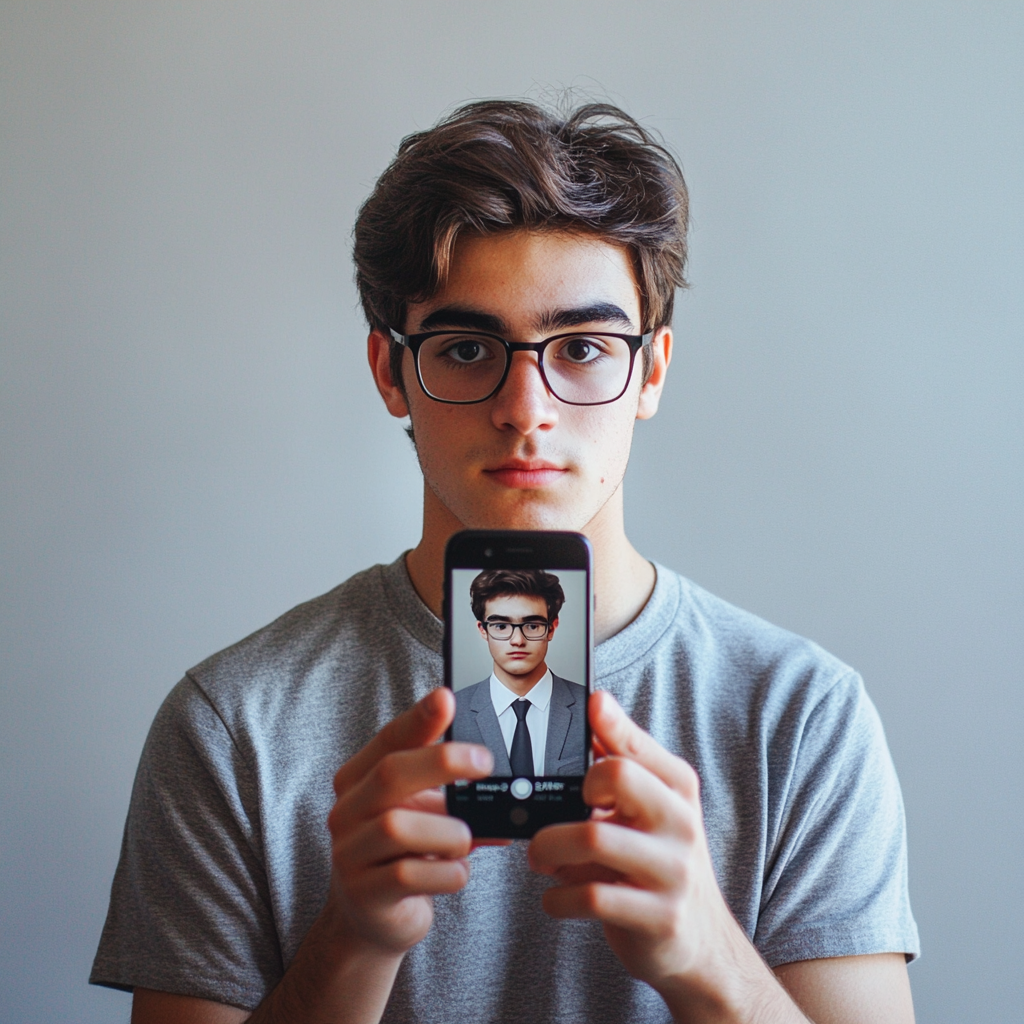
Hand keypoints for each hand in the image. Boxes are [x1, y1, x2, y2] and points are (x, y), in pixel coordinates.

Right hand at [324, 687, 493, 957]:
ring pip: (397, 827)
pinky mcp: (364, 894)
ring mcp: (349, 854)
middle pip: (390, 774)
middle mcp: (347, 811)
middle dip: (441, 762)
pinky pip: (407, 875)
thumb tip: (505, 789)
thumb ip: (455, 797)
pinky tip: (455, 872)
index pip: (388, 740)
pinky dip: (445, 872)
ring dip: (447, 831)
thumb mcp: (424, 815)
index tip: (446, 697)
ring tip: (464, 841)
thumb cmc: (402, 855)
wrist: (372, 918)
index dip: (418, 718)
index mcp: (359, 780)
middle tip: (483, 762)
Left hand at [528, 691, 755, 1015]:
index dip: (602, 730)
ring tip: (538, 858)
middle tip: (551, 816)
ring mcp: (673, 871)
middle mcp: (681, 823)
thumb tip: (598, 702)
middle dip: (568, 794)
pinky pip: (593, 897)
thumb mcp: (655, 808)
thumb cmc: (663, 865)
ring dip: (549, 847)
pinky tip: (556, 897)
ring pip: (594, 837)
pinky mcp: (658, 916)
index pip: (633, 745)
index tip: (585, 720)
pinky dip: (559, 897)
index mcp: (677, 789)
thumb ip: (625, 759)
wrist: (701, 944)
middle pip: (616, 777)